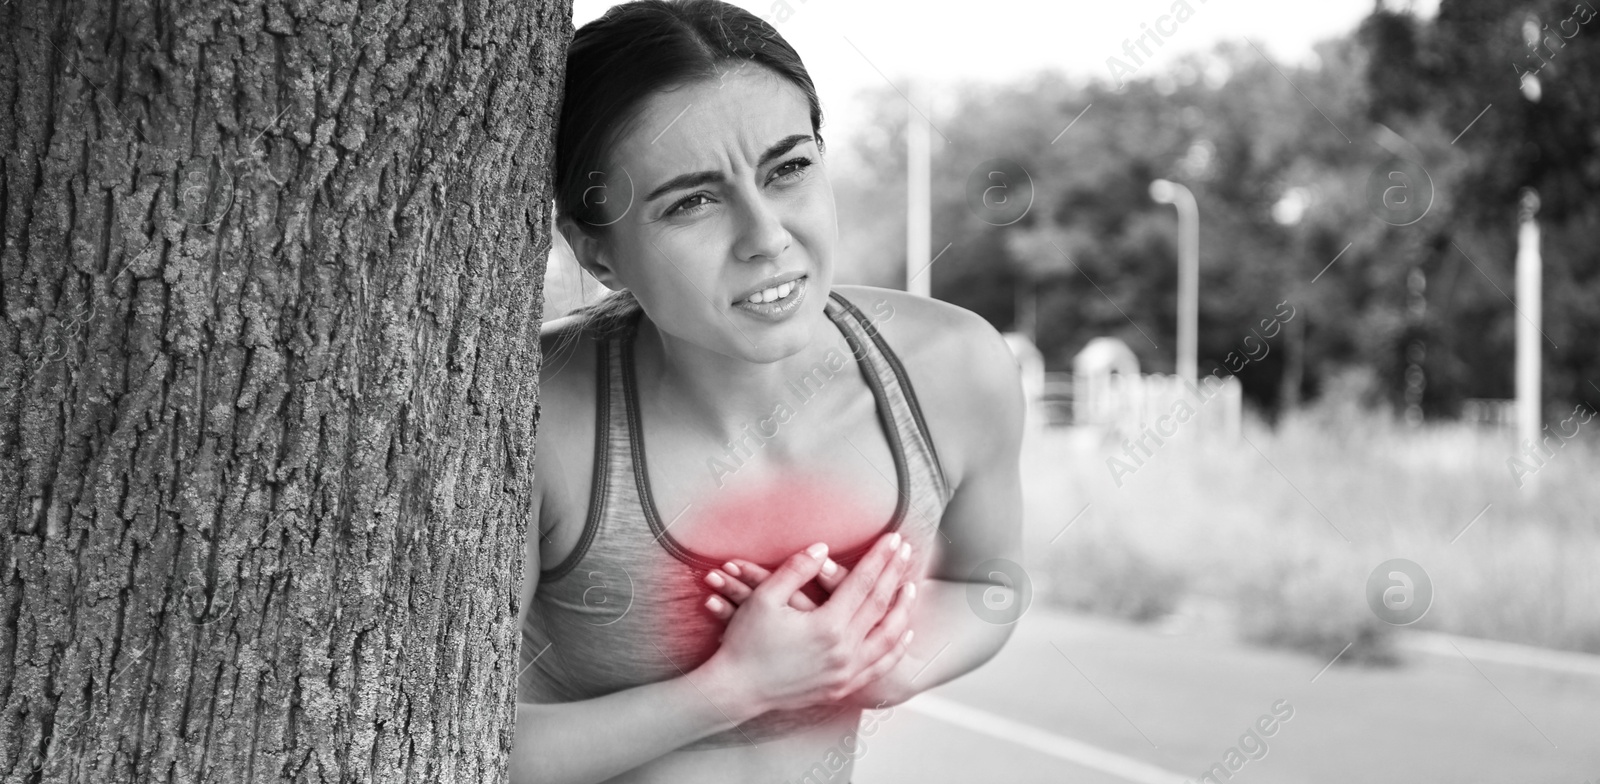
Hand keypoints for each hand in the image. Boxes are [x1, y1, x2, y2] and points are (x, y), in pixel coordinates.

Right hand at [699, 533, 918, 714]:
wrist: (736, 690)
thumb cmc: (745, 643)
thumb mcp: (764, 598)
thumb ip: (796, 569)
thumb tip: (823, 548)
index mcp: (826, 626)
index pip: (862, 582)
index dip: (879, 557)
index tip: (893, 539)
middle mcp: (843, 651)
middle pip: (880, 605)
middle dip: (895, 574)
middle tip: (908, 551)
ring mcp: (845, 672)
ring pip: (888, 638)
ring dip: (903, 611)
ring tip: (911, 588)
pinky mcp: (842, 687)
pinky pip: (879, 666)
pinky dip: (895, 648)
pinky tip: (903, 634)